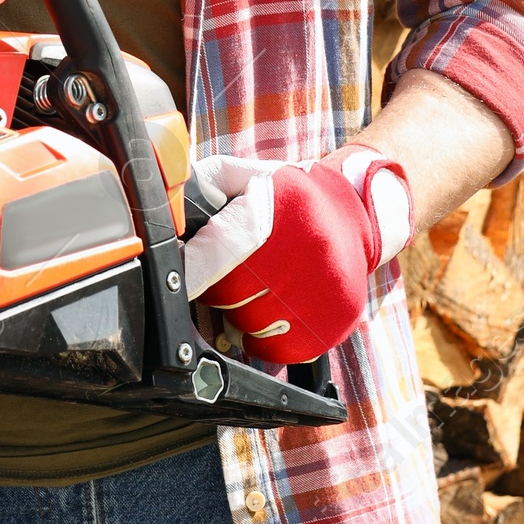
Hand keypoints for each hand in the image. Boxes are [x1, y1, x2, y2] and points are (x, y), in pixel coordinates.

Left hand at [184, 149, 411, 363]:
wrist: (354, 216)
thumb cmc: (289, 197)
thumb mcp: (247, 175)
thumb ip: (204, 183)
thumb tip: (169, 205)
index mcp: (277, 209)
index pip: (219, 252)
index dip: (193, 270)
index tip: (184, 276)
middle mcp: (305, 252)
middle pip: (231, 294)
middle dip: (217, 289)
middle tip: (226, 276)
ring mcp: (323, 291)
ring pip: (251, 325)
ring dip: (241, 314)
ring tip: (255, 290)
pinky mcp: (334, 322)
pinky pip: (278, 348)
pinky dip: (263, 339)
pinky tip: (270, 313)